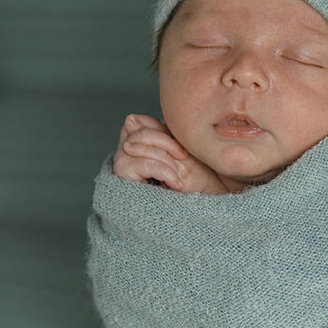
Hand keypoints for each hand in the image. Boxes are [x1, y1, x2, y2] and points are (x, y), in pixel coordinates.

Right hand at [112, 114, 229, 194]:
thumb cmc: (196, 182)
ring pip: (136, 146)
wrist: (203, 209)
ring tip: (179, 177)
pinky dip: (163, 171)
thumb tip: (130, 118)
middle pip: (136, 131)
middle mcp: (126, 154)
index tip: (182, 148)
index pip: (137, 122)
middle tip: (184, 157)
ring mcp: (123, 168)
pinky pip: (140, 163)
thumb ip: (160, 133)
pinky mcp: (123, 182)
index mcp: (140, 144)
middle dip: (164, 142)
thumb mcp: (180, 152)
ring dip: (165, 159)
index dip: (159, 129)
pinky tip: (176, 184)